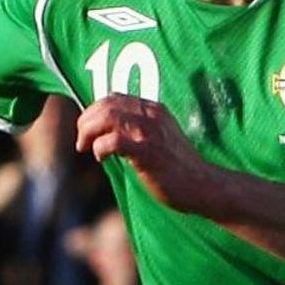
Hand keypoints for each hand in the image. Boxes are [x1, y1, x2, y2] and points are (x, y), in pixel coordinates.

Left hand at [76, 96, 247, 221]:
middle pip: (106, 105)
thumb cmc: (179, 168)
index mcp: (154, 110)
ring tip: (85, 147)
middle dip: (86, 121)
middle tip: (81, 140)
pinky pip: (113, 141)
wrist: (203, 186)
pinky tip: (102, 158)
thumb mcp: (161, 138)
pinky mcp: (147, 151)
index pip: (114, 98)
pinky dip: (100, 148)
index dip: (94, 111)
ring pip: (106, 117)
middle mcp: (151, 115)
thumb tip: (107, 133)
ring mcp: (150, 132)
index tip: (88, 129)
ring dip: (88, 132)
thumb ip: (139, 130)